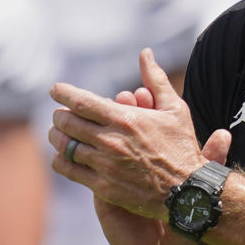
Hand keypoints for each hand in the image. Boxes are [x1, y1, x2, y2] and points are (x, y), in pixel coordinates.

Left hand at [48, 48, 230, 244]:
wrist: (189, 191)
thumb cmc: (182, 147)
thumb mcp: (175, 109)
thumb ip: (156, 80)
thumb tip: (145, 53)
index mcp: (125, 119)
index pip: (82, 102)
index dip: (64, 94)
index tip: (55, 89)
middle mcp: (111, 141)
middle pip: (68, 123)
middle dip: (59, 115)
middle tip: (59, 113)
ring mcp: (105, 165)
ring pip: (66, 147)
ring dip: (57, 137)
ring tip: (57, 133)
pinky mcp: (104, 187)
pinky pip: (70, 170)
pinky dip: (61, 161)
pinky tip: (63, 157)